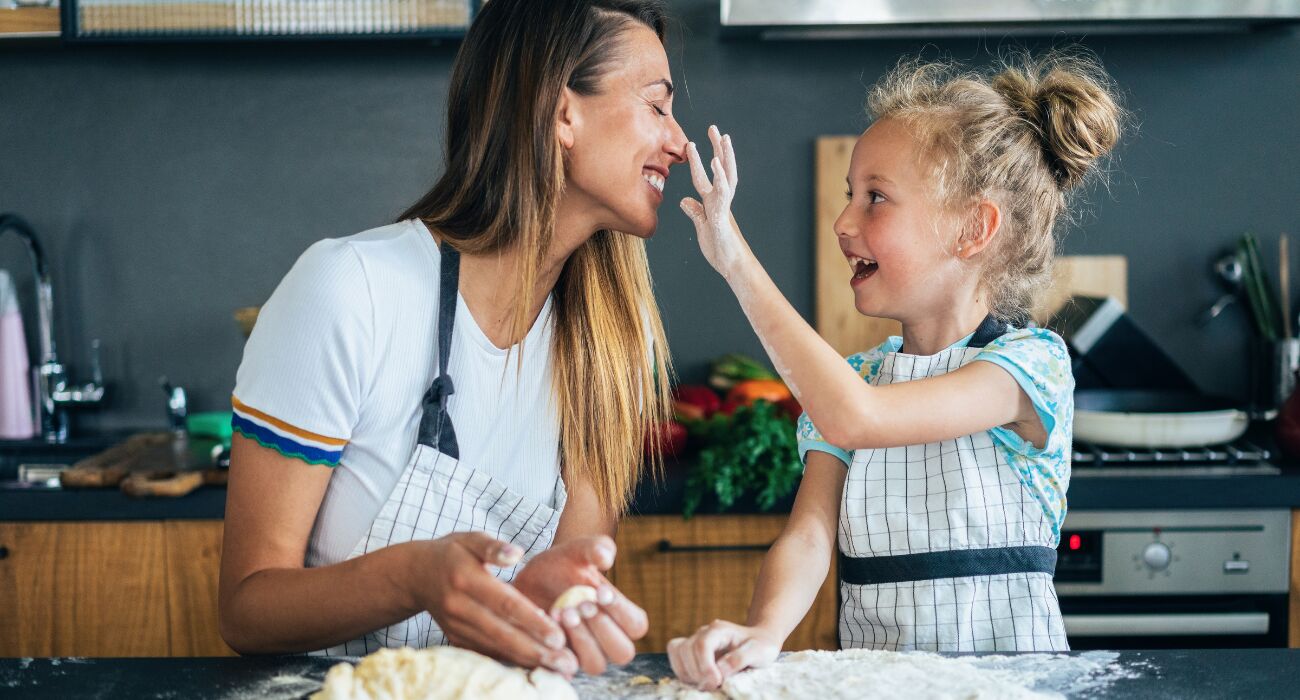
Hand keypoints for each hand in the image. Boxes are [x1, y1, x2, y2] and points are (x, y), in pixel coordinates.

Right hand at [409, 532, 576, 676]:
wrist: (415, 575)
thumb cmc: (452, 552)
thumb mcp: (470, 539)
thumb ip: (494, 546)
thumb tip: (517, 553)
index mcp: (466, 578)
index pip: (505, 603)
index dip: (532, 621)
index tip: (558, 635)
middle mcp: (459, 606)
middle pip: (502, 633)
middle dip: (536, 650)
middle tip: (566, 662)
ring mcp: (455, 626)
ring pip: (495, 648)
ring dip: (528, 660)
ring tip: (558, 668)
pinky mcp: (455, 638)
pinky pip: (485, 653)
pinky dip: (510, 661)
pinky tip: (534, 666)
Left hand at [513, 535, 649, 675]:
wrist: (529, 580)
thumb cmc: (563, 565)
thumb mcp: (578, 550)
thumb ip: (595, 548)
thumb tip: (606, 557)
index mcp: (621, 615)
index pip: (636, 625)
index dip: (621, 611)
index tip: (600, 592)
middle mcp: (607, 640)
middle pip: (622, 651)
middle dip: (602, 627)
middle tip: (581, 604)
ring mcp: (585, 654)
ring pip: (596, 664)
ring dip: (582, 640)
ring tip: (563, 613)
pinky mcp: (561, 662)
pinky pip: (566, 669)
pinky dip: (558, 650)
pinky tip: (547, 623)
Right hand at [667, 620, 780, 689]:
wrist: (759, 642)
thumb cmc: (760, 646)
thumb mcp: (759, 651)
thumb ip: (740, 659)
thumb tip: (720, 671)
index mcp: (719, 630)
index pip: (701, 645)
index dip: (705, 666)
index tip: (717, 682)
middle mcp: (703, 633)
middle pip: (686, 650)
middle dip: (697, 672)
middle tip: (715, 685)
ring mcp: (695, 642)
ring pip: (678, 654)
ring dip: (689, 674)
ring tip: (707, 684)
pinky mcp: (691, 653)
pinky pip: (677, 661)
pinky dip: (685, 674)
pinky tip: (701, 681)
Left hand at [680, 125, 748, 277]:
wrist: (732, 266)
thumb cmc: (719, 248)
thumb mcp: (702, 227)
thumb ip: (695, 212)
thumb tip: (684, 200)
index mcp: (713, 202)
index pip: (704, 177)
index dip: (698, 161)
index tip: (693, 143)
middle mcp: (720, 200)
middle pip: (721, 169)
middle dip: (718, 148)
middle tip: (714, 127)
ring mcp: (723, 207)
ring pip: (726, 177)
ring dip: (724, 156)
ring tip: (722, 137)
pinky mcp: (722, 217)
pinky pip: (722, 194)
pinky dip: (719, 177)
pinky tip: (716, 163)